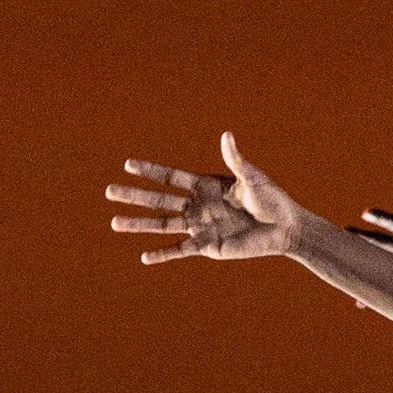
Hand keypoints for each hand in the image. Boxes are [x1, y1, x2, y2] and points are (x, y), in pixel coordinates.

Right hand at [104, 131, 310, 265]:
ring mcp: (200, 226)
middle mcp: (197, 205)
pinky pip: (180, 250)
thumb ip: (236, 159)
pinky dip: (163, 254)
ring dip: (138, 224)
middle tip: (108, 192)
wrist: (284, 228)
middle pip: (158, 200)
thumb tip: (226, 135)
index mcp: (204, 185)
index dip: (149, 171)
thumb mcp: (252, 178)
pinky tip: (144, 257)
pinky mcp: (208, 246)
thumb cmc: (271, 199)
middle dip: (134, 195)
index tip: (127, 165)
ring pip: (162, 224)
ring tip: (115, 223)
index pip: (170, 177)